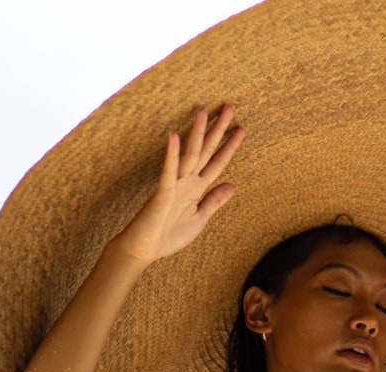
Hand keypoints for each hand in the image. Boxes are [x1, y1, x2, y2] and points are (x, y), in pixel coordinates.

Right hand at [111, 105, 244, 266]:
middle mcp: (187, 182)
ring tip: (203, 111)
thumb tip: (232, 186)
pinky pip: (168, 172)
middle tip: (229, 107)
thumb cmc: (169, 235)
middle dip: (218, 131)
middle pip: (206, 151)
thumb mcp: (200, 218)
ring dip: (197, 133)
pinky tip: (174, 137)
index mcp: (197, 189)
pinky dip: (171, 155)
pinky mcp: (162, 193)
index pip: (217, 163)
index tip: (241, 130)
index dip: (229, 147)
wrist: (144, 249)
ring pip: (189, 155)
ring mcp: (175, 185)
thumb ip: (214, 201)